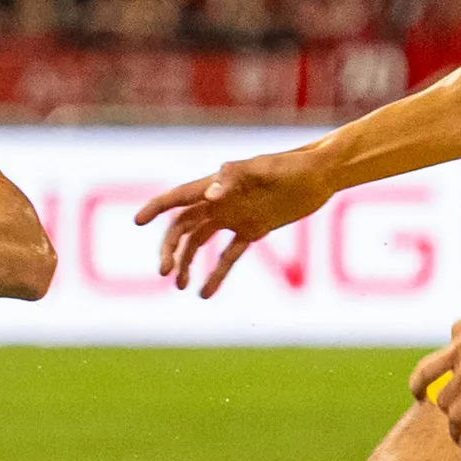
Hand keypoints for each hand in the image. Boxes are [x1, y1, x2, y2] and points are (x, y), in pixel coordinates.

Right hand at [132, 149, 334, 295]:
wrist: (322, 175)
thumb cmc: (294, 166)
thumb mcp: (266, 169)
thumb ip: (237, 178)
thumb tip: (211, 193)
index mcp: (218, 183)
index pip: (180, 197)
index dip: (157, 207)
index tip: (138, 221)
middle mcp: (221, 201)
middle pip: (184, 226)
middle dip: (170, 248)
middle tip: (165, 272)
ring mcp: (235, 216)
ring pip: (200, 242)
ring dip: (187, 262)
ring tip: (181, 286)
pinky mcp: (252, 230)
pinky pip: (228, 255)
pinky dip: (217, 274)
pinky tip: (205, 294)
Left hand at [406, 299, 460, 453]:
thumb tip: (453, 338)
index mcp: (460, 343)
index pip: (425, 370)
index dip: (417, 387)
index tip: (418, 397)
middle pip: (443, 399)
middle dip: (448, 411)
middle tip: (455, 419)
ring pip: (455, 416)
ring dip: (455, 430)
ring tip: (459, 440)